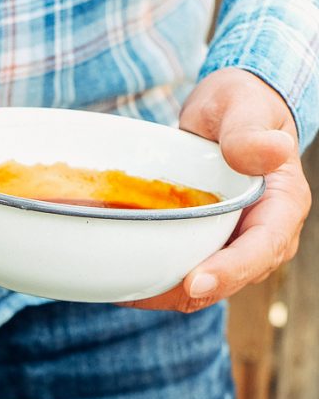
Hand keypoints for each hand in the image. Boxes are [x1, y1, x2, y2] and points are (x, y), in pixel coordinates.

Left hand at [124, 68, 310, 311]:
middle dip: (185, 291)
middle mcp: (262, 239)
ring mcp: (233, 251)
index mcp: (282, 207)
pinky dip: (151, 281)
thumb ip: (250, 129)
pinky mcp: (206, 253)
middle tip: (137, 293)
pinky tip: (117, 279)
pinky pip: (179, 279)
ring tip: (119, 288)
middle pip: (227, 281)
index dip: (230, 271)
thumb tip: (271, 152)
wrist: (226, 119)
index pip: (262, 249)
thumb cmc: (240, 107)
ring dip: (161, 292)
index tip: (194, 281)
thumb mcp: (244, 106)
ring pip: (199, 288)